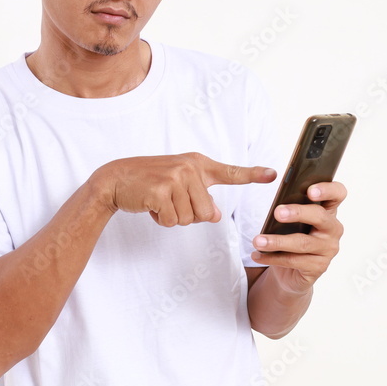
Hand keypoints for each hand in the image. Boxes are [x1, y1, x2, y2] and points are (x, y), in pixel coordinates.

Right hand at [92, 152, 276, 226]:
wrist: (115, 179)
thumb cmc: (149, 183)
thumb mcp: (178, 184)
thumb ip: (200, 198)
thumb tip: (214, 216)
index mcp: (197, 164)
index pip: (230, 172)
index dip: (252, 175)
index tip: (272, 174)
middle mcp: (190, 168)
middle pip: (207, 212)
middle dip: (188, 215)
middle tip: (169, 201)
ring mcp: (175, 178)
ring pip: (190, 219)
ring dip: (173, 218)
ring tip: (159, 201)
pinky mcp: (161, 191)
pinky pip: (173, 221)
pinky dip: (161, 220)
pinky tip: (150, 205)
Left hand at [251, 181, 346, 293]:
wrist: (291, 270)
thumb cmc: (291, 236)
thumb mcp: (291, 220)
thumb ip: (289, 208)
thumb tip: (277, 206)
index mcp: (328, 209)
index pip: (338, 193)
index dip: (327, 189)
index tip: (310, 190)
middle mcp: (332, 228)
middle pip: (320, 216)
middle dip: (297, 213)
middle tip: (277, 213)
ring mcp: (328, 249)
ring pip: (303, 242)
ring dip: (277, 241)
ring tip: (258, 241)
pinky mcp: (319, 267)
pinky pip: (294, 261)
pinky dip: (273, 258)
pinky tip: (258, 255)